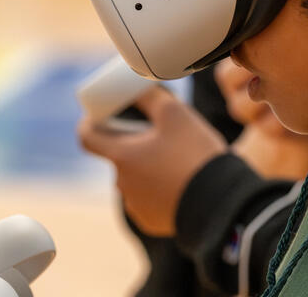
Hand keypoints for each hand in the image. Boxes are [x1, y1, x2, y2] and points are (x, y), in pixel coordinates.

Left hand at [78, 87, 226, 235]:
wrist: (220, 201)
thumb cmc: (194, 154)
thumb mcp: (175, 113)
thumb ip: (150, 96)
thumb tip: (137, 87)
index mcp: (122, 157)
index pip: (87, 137)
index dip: (90, 122)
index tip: (99, 116)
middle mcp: (122, 183)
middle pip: (118, 156)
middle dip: (133, 143)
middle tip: (161, 134)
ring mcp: (136, 205)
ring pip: (135, 177)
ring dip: (147, 166)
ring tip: (178, 160)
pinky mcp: (151, 221)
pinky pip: (148, 199)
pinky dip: (158, 188)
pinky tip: (182, 182)